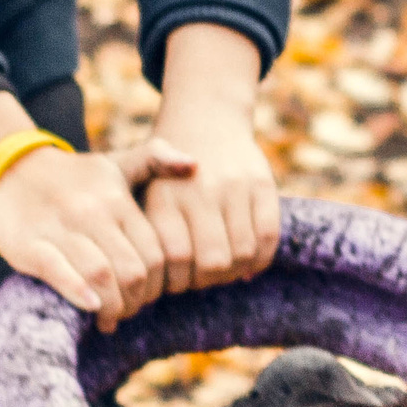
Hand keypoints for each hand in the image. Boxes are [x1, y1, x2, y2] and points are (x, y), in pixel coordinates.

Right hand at [0, 137, 194, 330]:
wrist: (10, 170)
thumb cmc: (74, 177)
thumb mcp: (116, 163)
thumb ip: (156, 159)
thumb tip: (195, 164)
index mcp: (118, 199)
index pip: (156, 253)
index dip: (158, 284)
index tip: (149, 297)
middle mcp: (93, 212)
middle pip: (133, 271)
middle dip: (136, 301)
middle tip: (129, 312)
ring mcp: (60, 228)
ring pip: (102, 275)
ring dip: (113, 306)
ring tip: (110, 318)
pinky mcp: (30, 244)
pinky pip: (60, 273)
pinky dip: (79, 293)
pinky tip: (91, 308)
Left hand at [143, 24, 279, 294]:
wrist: (204, 118)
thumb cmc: (164, 174)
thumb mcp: (138, 195)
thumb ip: (141, 236)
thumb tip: (152, 287)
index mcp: (163, 195)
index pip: (176, 257)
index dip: (178, 280)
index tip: (175, 281)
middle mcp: (200, 188)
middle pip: (213, 261)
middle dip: (206, 280)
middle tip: (199, 278)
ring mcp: (234, 184)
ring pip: (243, 253)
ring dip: (233, 271)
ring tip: (222, 269)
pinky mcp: (262, 182)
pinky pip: (269, 236)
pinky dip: (259, 258)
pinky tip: (246, 261)